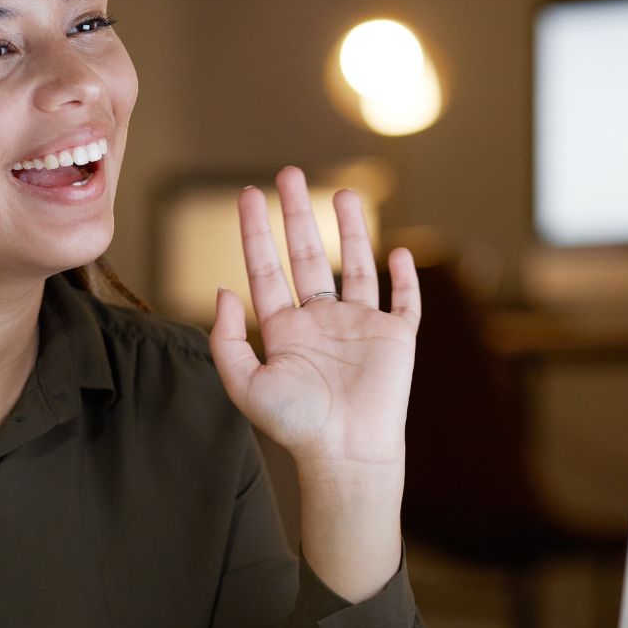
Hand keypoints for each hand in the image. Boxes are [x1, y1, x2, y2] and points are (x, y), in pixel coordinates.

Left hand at [209, 167, 420, 478]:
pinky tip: (398, 249)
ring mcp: (360, 327)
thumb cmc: (296, 425)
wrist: (346, 454)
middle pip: (306, 255)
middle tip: (288, 173)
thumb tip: (223, 290)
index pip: (265, 270)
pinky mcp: (396, 338)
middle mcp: (321, 321)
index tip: (246, 196)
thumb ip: (226, 339)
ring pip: (354, 266)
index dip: (255, 233)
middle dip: (297, 214)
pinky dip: (404, 276)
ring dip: (349, 229)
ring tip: (342, 193)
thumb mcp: (245, 383)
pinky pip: (403, 301)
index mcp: (284, 330)